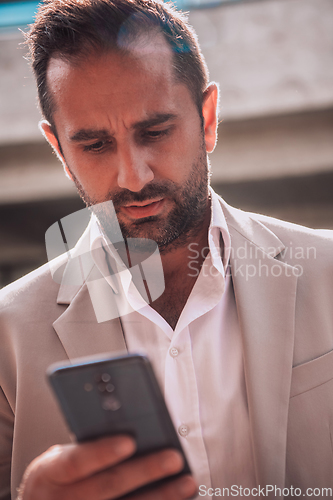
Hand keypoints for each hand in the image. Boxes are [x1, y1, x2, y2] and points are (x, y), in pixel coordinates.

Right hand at [18, 435, 196, 499]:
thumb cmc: (58, 478)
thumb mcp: (59, 459)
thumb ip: (87, 445)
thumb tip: (132, 428)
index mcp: (49, 473)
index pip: (76, 462)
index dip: (102, 452)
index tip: (130, 440)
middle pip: (107, 487)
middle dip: (144, 472)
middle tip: (173, 458)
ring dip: (160, 496)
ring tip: (186, 482)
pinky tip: (175, 499)